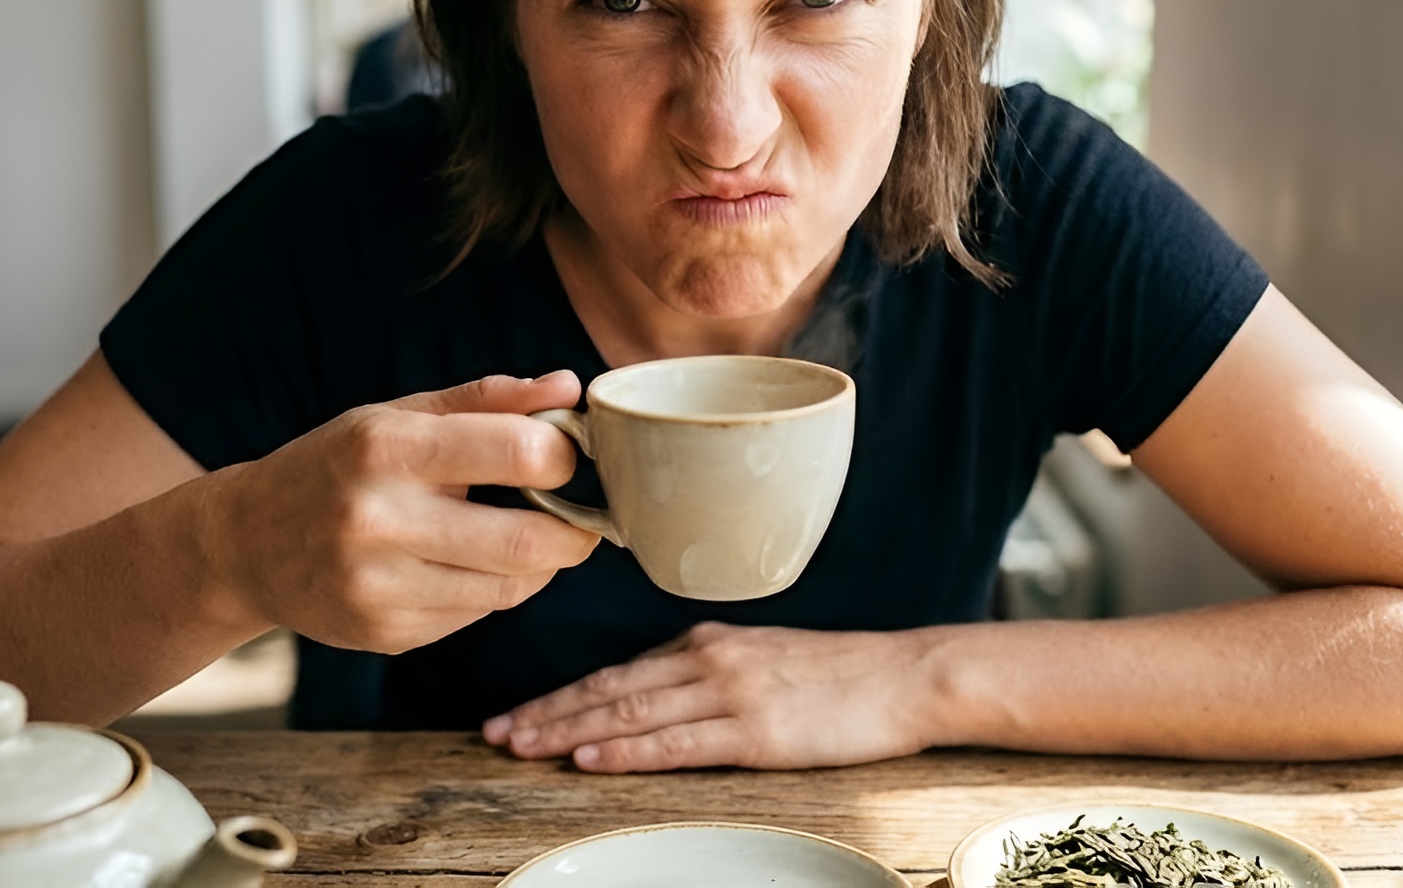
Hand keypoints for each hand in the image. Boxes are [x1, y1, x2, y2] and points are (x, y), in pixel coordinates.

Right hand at [208, 372, 599, 653]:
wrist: (244, 544)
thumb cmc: (336, 467)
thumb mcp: (398, 416)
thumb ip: (487, 400)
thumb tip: (567, 388)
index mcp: (387, 450)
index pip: (520, 454)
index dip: (565, 458)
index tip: (566, 458)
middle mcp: (379, 521)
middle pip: (528, 540)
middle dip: (574, 530)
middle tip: (579, 515)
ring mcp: (379, 586)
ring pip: (510, 587)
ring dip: (538, 564)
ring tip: (521, 534)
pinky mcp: (385, 632)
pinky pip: (476, 615)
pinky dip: (493, 589)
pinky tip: (466, 564)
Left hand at [483, 622, 944, 771]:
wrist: (906, 676)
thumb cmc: (842, 675)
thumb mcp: (762, 658)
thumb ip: (706, 671)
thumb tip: (654, 692)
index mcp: (707, 642)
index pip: (617, 672)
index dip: (561, 695)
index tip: (517, 713)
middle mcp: (708, 659)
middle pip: (609, 689)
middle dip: (546, 712)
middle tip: (495, 732)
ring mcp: (730, 693)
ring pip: (630, 713)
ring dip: (568, 731)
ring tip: (522, 746)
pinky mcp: (756, 731)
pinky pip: (677, 743)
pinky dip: (627, 751)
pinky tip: (591, 759)